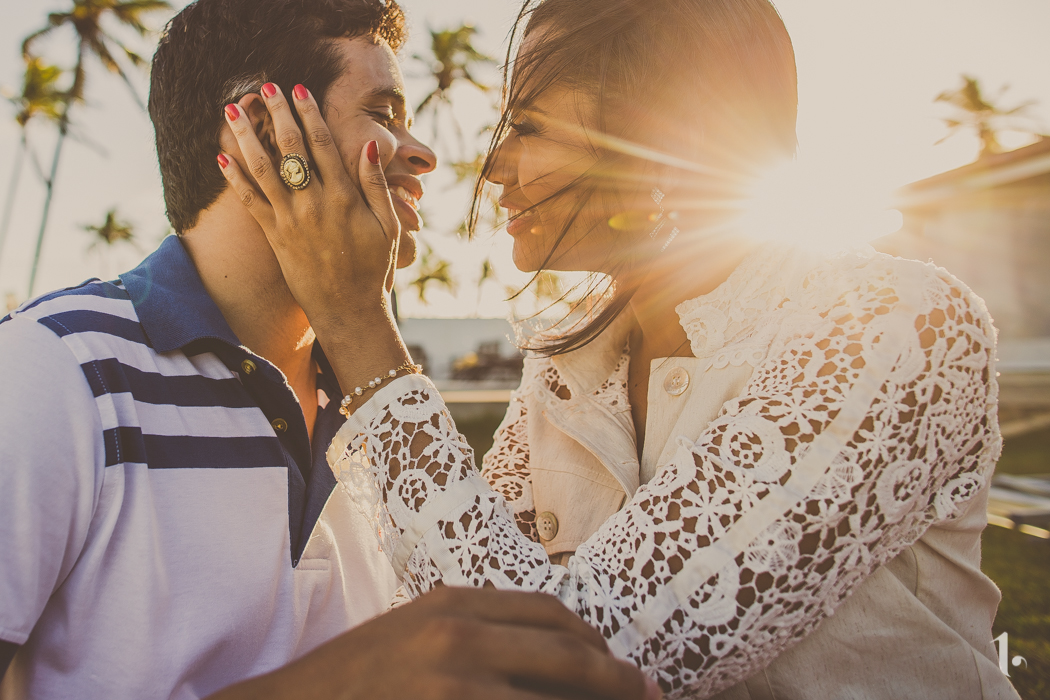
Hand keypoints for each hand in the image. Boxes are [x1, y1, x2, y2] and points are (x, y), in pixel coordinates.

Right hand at [205, 587, 660, 699]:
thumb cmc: (350, 682)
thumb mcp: (410, 636)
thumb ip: (471, 635)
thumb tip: (544, 654)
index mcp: (452, 604)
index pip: (550, 614)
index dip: (595, 643)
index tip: (620, 667)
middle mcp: (460, 635)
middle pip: (568, 654)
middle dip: (617, 681)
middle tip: (648, 696)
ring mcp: (455, 682)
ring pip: (556, 693)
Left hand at [217, 83, 397, 331]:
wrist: (348, 310)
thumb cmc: (374, 268)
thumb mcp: (388, 226)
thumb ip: (377, 184)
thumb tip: (371, 144)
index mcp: (344, 197)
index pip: (323, 144)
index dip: (309, 113)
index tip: (299, 88)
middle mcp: (314, 204)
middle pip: (291, 149)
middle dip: (277, 114)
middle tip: (264, 87)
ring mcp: (291, 220)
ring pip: (263, 169)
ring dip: (246, 137)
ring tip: (232, 111)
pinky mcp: (275, 237)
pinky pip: (250, 202)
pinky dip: (234, 178)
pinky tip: (221, 156)